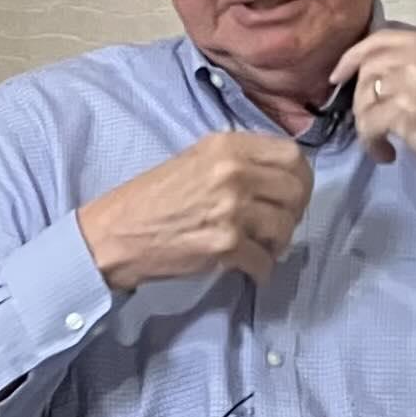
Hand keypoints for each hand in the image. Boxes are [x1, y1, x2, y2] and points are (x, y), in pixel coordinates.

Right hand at [77, 132, 313, 290]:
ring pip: (285, 227)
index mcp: (227, 146)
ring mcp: (231, 210)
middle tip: (279, 226)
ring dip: (278, 244)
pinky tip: (249, 269)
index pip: (292, 155)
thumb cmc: (152, 198)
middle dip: (294, 213)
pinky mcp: (225, 246)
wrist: (116, 234)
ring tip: (261, 248)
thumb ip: (238, 160)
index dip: (300, 178)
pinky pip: (264, 261)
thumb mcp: (195, 159)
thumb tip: (279, 176)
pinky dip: (261, 270)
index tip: (291, 194)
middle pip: (296, 191)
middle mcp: (233, 173)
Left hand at [331, 26, 415, 209]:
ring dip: (366, 123)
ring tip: (382, 142)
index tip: (339, 75)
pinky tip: (387, 155)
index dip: (354, 56)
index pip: (382, 38)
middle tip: (367, 120)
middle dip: (358, 96)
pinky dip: (371, 144)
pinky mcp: (405, 110)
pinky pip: (367, 124)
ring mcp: (413, 79)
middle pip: (367, 65)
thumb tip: (381, 78)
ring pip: (363, 96)